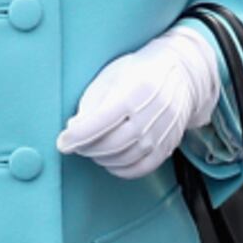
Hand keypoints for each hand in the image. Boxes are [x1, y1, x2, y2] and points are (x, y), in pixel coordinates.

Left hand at [57, 24, 223, 178]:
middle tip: (75, 144)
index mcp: (135, 90)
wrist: (180, 73)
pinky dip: (121, 169)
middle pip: (112, 144)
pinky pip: (141, 168)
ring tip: (92, 149)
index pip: (101, 121)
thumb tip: (74, 130)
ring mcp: (163, 132)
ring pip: (125, 158)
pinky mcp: (168, 145)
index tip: (62, 142)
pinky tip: (110, 161)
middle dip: (87, 148)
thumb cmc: (139, 72)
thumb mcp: (111, 76)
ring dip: (101, 158)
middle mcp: (152, 113)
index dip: (78, 136)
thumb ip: (92, 103)